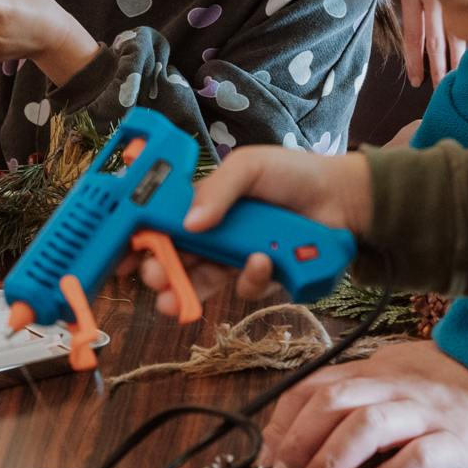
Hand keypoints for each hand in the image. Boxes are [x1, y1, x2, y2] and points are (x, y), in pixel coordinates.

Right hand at [127, 146, 373, 316]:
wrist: (344, 198)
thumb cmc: (294, 174)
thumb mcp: (250, 166)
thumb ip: (217, 189)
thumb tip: (188, 224)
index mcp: (205, 205)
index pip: (163, 225)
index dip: (140, 241)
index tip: (122, 257)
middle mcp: (217, 235)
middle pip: (176, 259)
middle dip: (158, 273)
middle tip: (151, 279)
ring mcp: (239, 259)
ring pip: (204, 283)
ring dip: (188, 291)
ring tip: (175, 300)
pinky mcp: (266, 278)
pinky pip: (248, 286)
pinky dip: (252, 276)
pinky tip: (262, 260)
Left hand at [261, 337, 467, 467]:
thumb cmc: (446, 396)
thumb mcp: (395, 385)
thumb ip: (353, 401)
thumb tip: (296, 436)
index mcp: (375, 372)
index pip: (314, 385)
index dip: (283, 420)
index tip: (267, 455)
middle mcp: (397, 387)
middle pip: (333, 401)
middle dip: (297, 440)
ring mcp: (429, 412)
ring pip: (370, 425)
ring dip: (332, 459)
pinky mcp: (459, 441)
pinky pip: (421, 454)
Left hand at [399, 0, 467, 86]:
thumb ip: (398, 0)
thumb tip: (401, 22)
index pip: (413, 35)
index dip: (414, 60)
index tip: (416, 80)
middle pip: (436, 40)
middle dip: (439, 68)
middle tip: (440, 87)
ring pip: (458, 34)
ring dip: (458, 58)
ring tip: (459, 76)